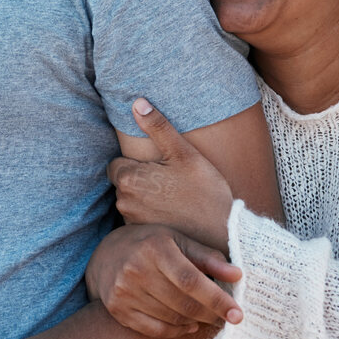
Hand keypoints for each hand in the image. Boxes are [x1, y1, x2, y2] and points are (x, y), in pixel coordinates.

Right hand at [85, 223, 242, 338]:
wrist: (105, 255)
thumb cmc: (151, 244)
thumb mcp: (178, 241)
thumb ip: (208, 258)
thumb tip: (238, 275)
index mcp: (155, 248)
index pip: (191, 280)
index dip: (216, 299)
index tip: (237, 314)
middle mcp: (136, 270)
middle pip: (183, 303)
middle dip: (211, 314)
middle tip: (227, 317)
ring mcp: (124, 292)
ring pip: (172, 318)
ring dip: (196, 321)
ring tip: (206, 315)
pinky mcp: (118, 310)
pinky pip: (155, 330)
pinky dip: (177, 331)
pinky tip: (189, 324)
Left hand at [109, 98, 237, 250]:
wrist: (223, 230)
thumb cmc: (204, 189)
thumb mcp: (182, 152)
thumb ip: (157, 127)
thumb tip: (137, 102)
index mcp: (129, 179)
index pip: (116, 164)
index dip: (135, 163)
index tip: (156, 166)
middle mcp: (124, 202)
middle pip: (123, 183)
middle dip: (139, 180)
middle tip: (168, 181)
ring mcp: (132, 222)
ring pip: (131, 201)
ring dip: (144, 198)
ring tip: (171, 197)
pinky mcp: (143, 236)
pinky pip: (139, 219)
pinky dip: (150, 215)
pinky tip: (171, 213)